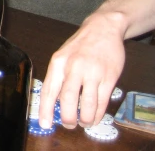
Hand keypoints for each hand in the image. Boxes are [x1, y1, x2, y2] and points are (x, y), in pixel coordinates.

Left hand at [38, 12, 125, 128]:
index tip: (44, 124)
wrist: (103, 28)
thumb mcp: (62, 56)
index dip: (46, 109)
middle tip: (68, 125)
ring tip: (84, 123)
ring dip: (85, 119)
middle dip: (68, 118)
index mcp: (58, 62)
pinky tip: (96, 117)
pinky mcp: (109, 77)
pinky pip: (102, 101)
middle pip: (68, 99)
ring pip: (88, 104)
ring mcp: (93, 73)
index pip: (49, 90)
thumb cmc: (81, 46)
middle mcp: (74, 67)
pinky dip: (99, 114)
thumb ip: (58, 76)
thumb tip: (54, 102)